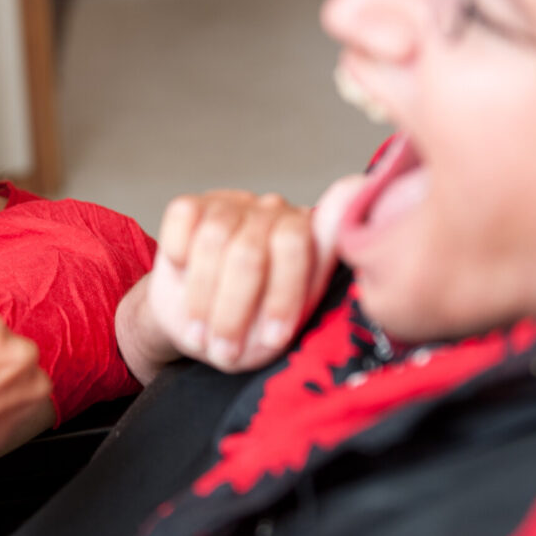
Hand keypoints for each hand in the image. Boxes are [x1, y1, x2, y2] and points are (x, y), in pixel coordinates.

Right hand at [139, 179, 360, 372]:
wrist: (203, 328)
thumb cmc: (258, 322)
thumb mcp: (296, 308)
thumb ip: (326, 251)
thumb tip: (355, 185)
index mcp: (304, 233)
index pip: (295, 245)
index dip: (280, 297)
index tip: (272, 339)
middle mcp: (271, 211)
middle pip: (248, 253)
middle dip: (233, 311)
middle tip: (225, 350)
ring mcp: (231, 204)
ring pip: (212, 240)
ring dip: (202, 298)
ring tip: (200, 333)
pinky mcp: (192, 205)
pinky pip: (183, 218)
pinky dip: (180, 254)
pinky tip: (184, 275)